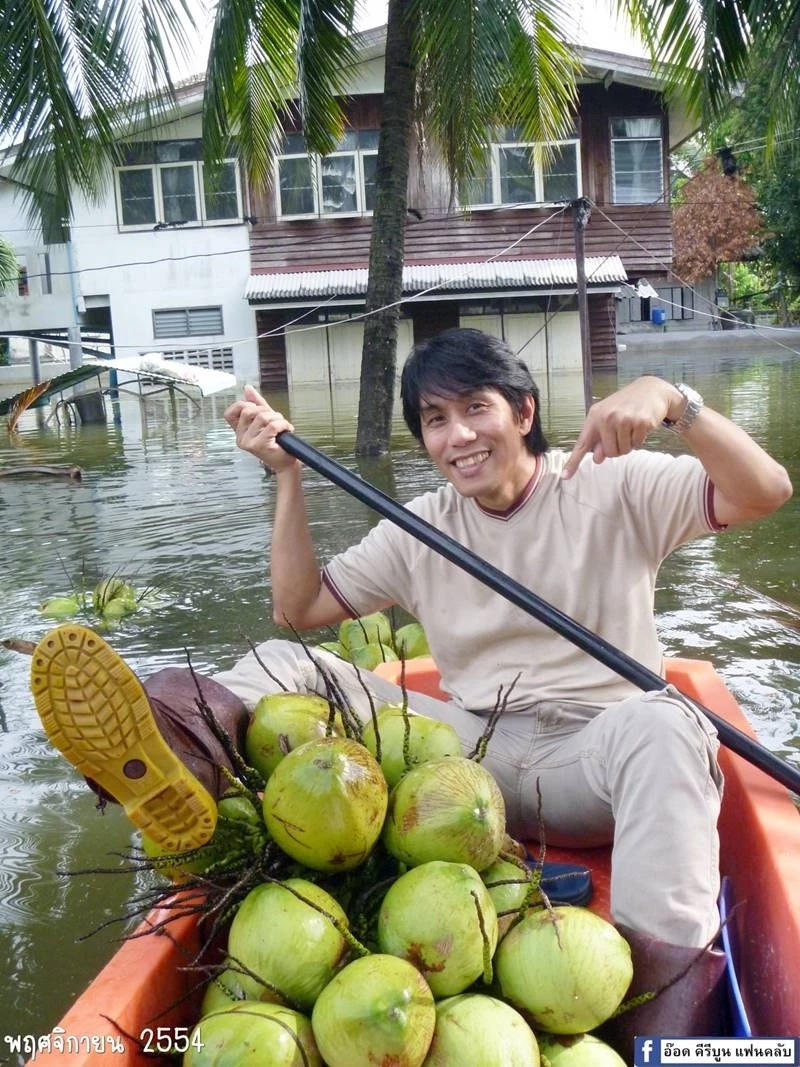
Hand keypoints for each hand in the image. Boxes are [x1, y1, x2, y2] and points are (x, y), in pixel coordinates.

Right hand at [223, 385, 298, 472]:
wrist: (287, 462)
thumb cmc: (278, 444)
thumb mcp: (266, 419)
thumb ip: (257, 404)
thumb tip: (247, 388)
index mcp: (240, 432)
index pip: (230, 413)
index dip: (243, 405)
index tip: (258, 410)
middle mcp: (241, 438)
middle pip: (248, 410)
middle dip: (266, 411)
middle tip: (275, 420)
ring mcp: (248, 442)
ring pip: (262, 416)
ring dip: (277, 418)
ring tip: (282, 427)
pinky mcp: (259, 445)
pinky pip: (272, 425)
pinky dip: (283, 424)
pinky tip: (286, 430)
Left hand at [562, 376, 677, 479]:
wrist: (651, 389)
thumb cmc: (625, 406)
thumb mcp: (608, 418)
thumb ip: (600, 439)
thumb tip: (597, 459)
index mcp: (595, 416)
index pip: (582, 444)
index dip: (573, 462)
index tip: (563, 476)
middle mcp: (607, 417)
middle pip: (609, 453)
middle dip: (617, 447)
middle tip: (622, 431)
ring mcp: (624, 419)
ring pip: (624, 450)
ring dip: (629, 443)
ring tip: (632, 426)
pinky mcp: (641, 422)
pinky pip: (637, 445)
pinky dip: (640, 439)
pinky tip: (641, 425)